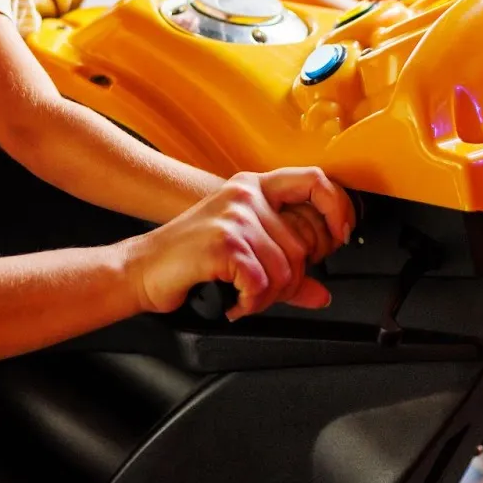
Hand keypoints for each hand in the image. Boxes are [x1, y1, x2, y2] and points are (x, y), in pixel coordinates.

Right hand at [125, 169, 354, 319]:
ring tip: (243, 295)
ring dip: (266, 297)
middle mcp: (246, 195)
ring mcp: (234, 216)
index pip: (315, 181)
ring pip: (284, 270)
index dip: (337, 208)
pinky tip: (233, 299)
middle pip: (302, 246)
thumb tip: (320, 293)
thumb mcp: (242, 254)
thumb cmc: (188, 260)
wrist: (142, 270)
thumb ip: (284, 269)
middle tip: (262, 290)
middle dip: (288, 282)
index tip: (340, 235)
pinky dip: (250, 302)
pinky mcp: (223, 242)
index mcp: (254, 188)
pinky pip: (261, 282)